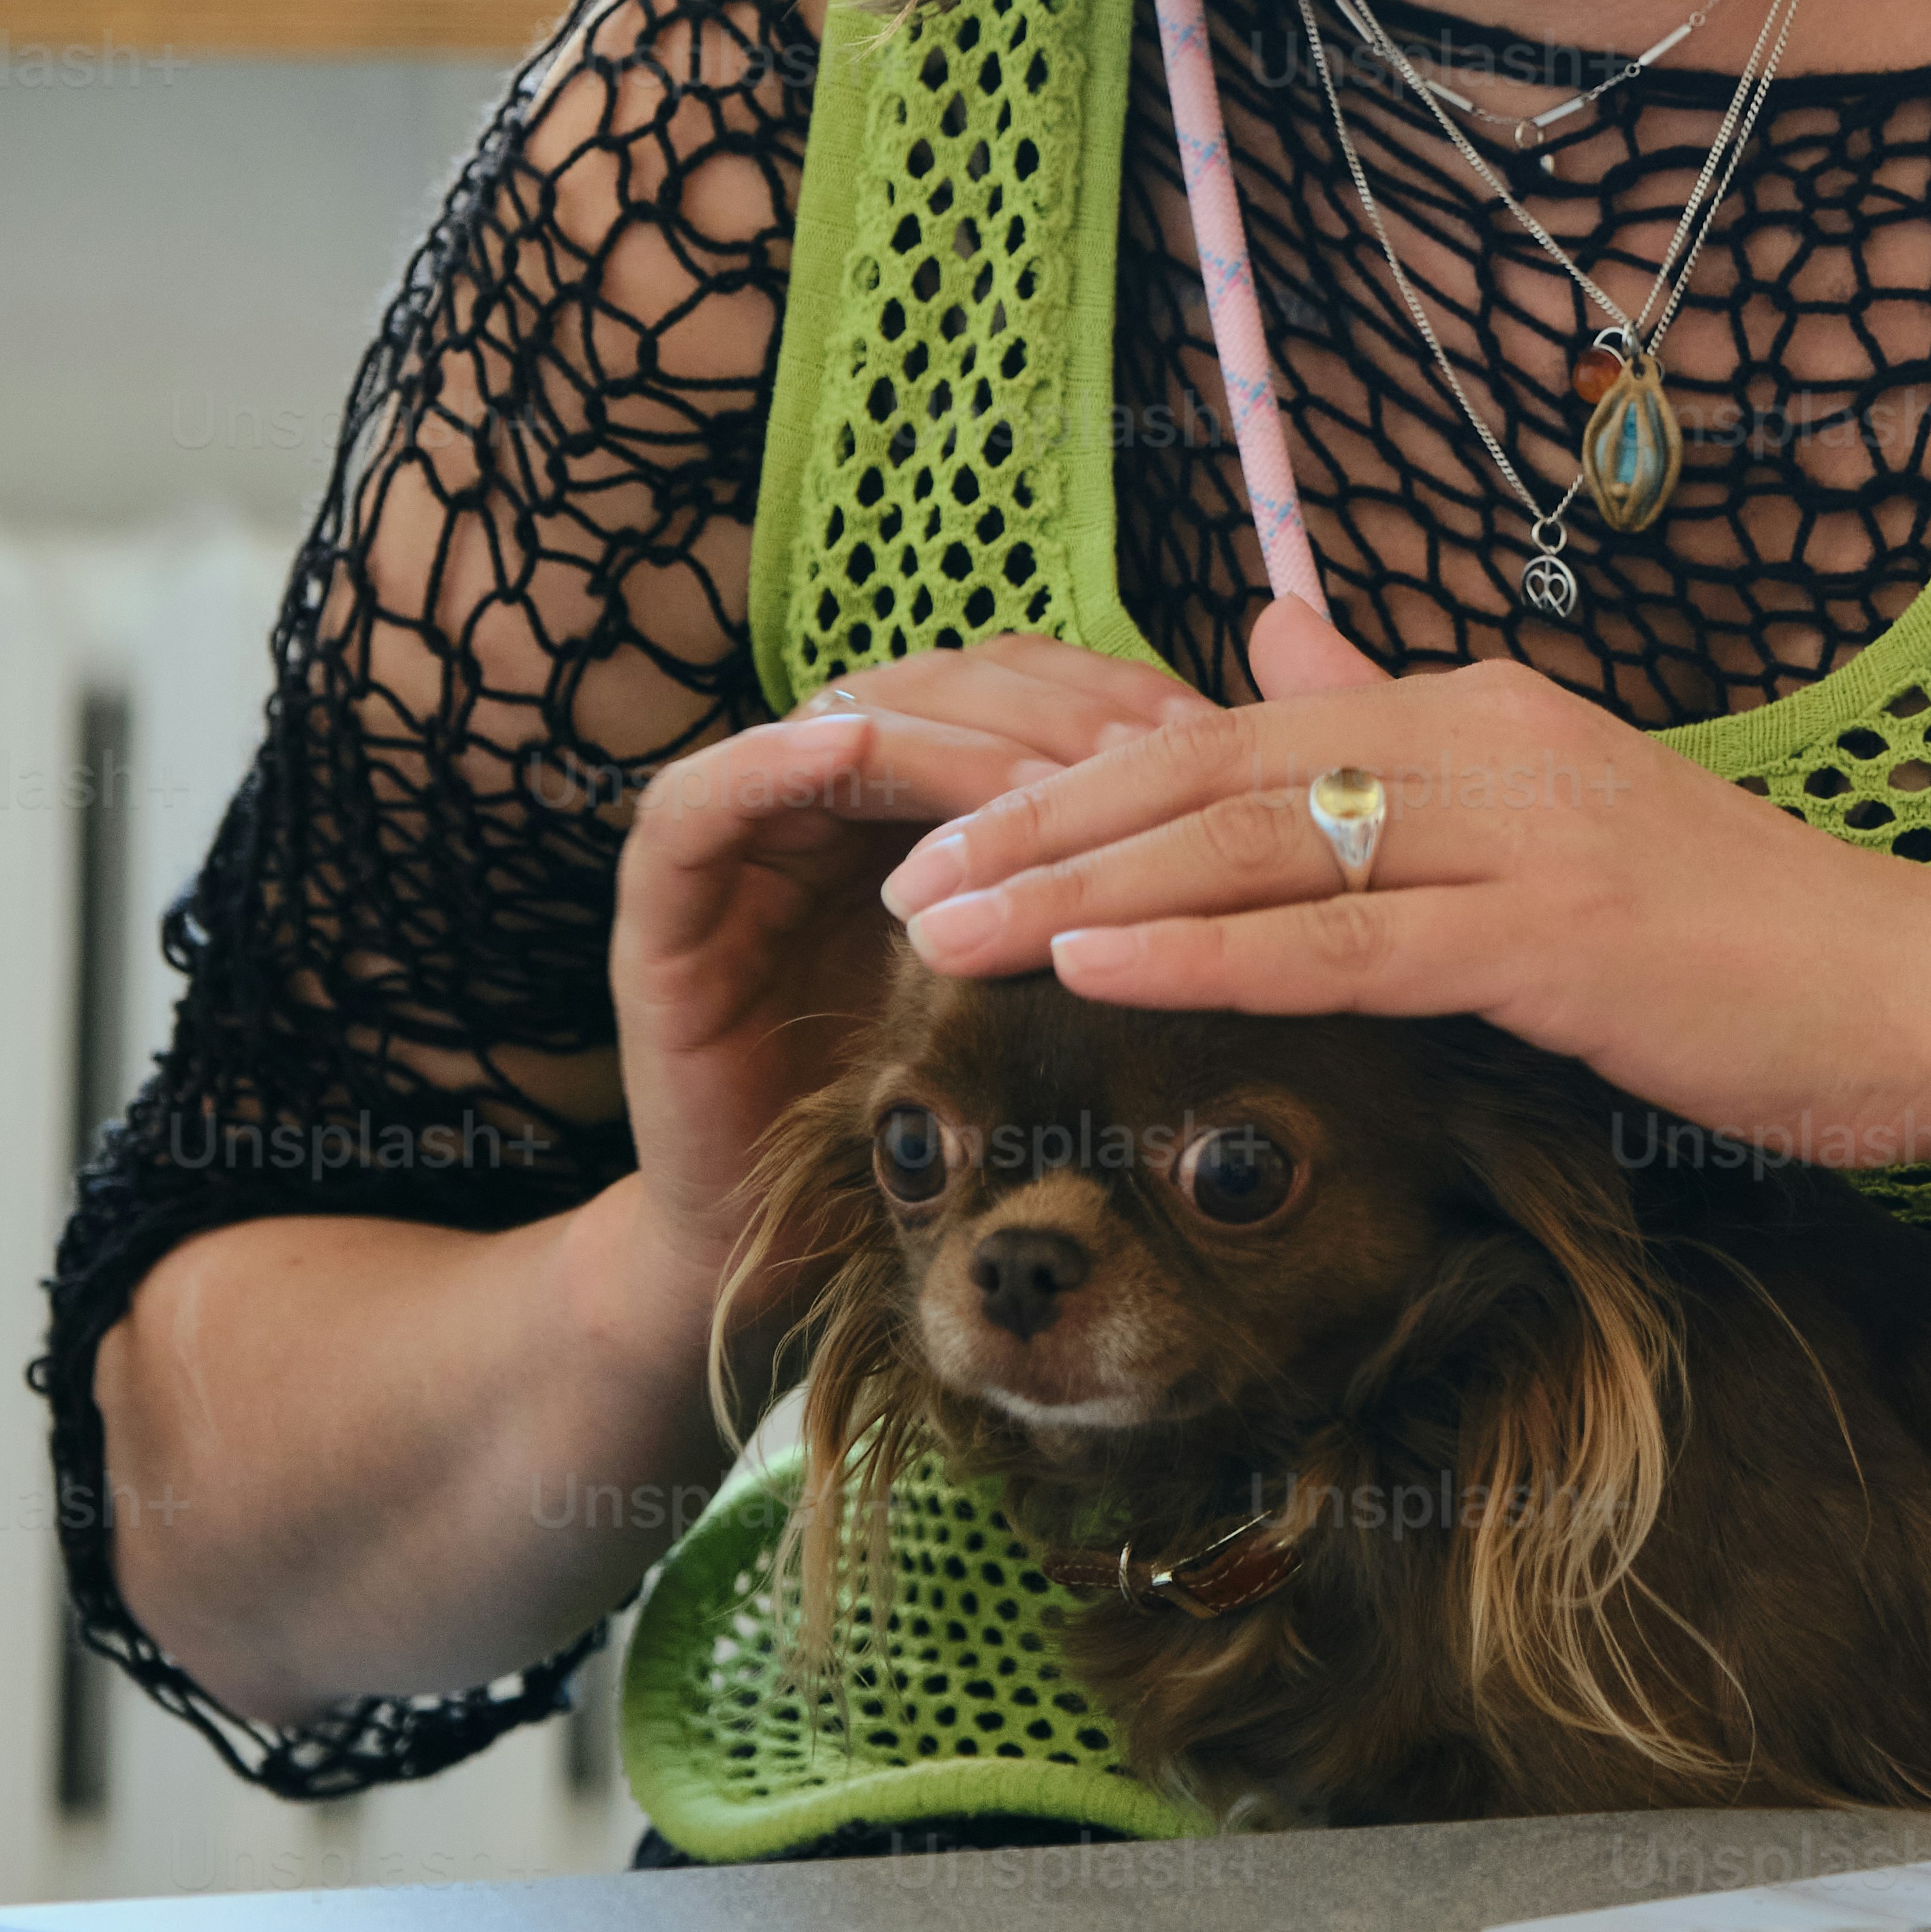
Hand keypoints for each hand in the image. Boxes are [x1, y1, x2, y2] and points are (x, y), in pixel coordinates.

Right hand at [613, 634, 1219, 1327]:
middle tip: (1149, 758)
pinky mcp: (665, 888)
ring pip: (847, 720)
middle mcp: (835, 787)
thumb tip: (1263, 814)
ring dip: (951, 743)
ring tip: (1046, 789)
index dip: (1110, 696)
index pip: (1020, 688)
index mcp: (927, 793)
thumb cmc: (939, 1121)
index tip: (1211, 738)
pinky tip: (862, 757)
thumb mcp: (1045, 987)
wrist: (788, 1245)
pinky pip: (707, 794)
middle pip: (943, 686)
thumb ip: (1109, 891)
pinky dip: (782, 762)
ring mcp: (745, 828)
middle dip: (1051, 716)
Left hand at [877, 597, 1930, 1152]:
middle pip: (1211, 774)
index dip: (1080, 779)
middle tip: (898, 875)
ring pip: (1255, 849)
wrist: (1924, 996)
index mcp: (1476, 714)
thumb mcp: (1559, 816)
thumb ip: (1405, 734)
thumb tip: (1276, 644)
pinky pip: (1344, 945)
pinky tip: (1091, 975)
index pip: (1232, 734)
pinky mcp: (1556, 939)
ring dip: (1079, 891)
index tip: (955, 826)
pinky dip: (1205, 954)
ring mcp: (1524, 835)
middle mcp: (1486, 743)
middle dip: (1040, 827)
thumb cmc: (1742, 940)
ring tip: (941, 928)